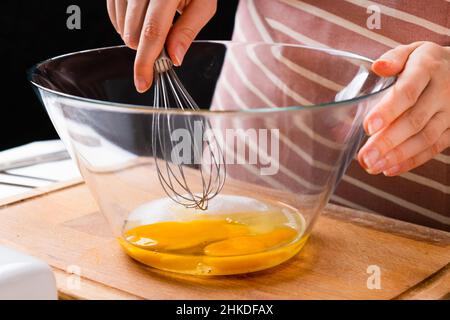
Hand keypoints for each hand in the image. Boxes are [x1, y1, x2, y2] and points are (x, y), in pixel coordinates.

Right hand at [107, 0, 216, 91]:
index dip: (145, 62)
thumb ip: (188, 29)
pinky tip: (141, 17)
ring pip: (121, 27)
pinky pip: (113, 15)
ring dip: (137, 35)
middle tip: (165, 39)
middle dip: (147, 48)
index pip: (152, 32)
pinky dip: (126, 24)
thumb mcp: (204, 3)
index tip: (143, 82)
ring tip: (156, 21)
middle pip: (133, 34)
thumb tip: (174, 57)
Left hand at [358, 42, 449, 175]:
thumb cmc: (426, 62)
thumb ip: (394, 58)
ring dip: (397, 155)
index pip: (408, 92)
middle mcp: (444, 91)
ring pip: (425, 138)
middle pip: (414, 120)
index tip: (368, 127)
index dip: (388, 110)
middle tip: (365, 157)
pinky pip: (434, 147)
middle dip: (387, 141)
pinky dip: (411, 161)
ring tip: (372, 166)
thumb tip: (377, 67)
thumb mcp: (412, 51)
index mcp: (428, 68)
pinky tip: (389, 169)